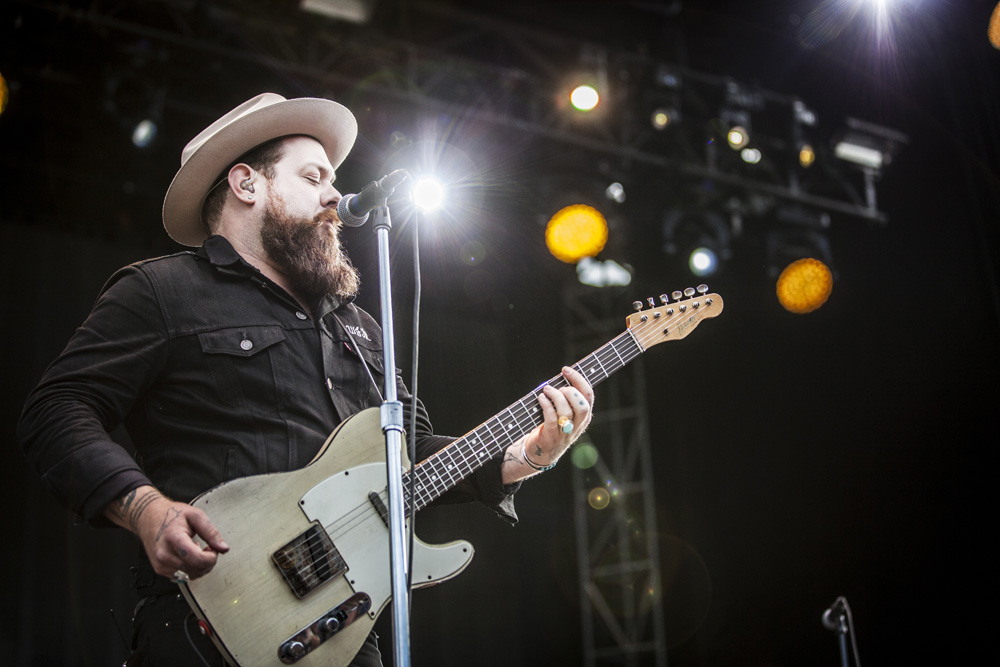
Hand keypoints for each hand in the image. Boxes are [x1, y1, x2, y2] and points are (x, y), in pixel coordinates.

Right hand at [105, 485, 229, 579]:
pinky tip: (188, 556)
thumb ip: (211, 532)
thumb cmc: (170, 515)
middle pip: (196, 570)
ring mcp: (161, 564)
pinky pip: (182, 577)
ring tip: (196, 550)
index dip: (211, 557)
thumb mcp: (195, 515)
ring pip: (190, 576)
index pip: (198, 560)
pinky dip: (190, 569)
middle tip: (206, 548)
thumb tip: (223, 548)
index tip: (212, 549)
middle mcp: (165, 555)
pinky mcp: (160, 570)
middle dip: (207, 561)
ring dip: (199, 566)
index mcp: (175, 539)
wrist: (148, 517)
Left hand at [503, 366, 593, 481]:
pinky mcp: (552, 437)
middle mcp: (577, 425)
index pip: (588, 395)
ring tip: (546, 390)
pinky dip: (546, 406)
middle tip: (558, 386)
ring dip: (555, 397)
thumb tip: (559, 377)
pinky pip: (552, 420)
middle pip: (583, 406)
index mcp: (584, 416)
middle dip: (571, 391)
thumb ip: (565, 398)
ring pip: (567, 412)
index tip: (565, 369)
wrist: (541, 452)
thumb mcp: (564, 413)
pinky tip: (541, 398)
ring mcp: (565, 433)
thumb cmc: (552, 426)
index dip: (578, 379)